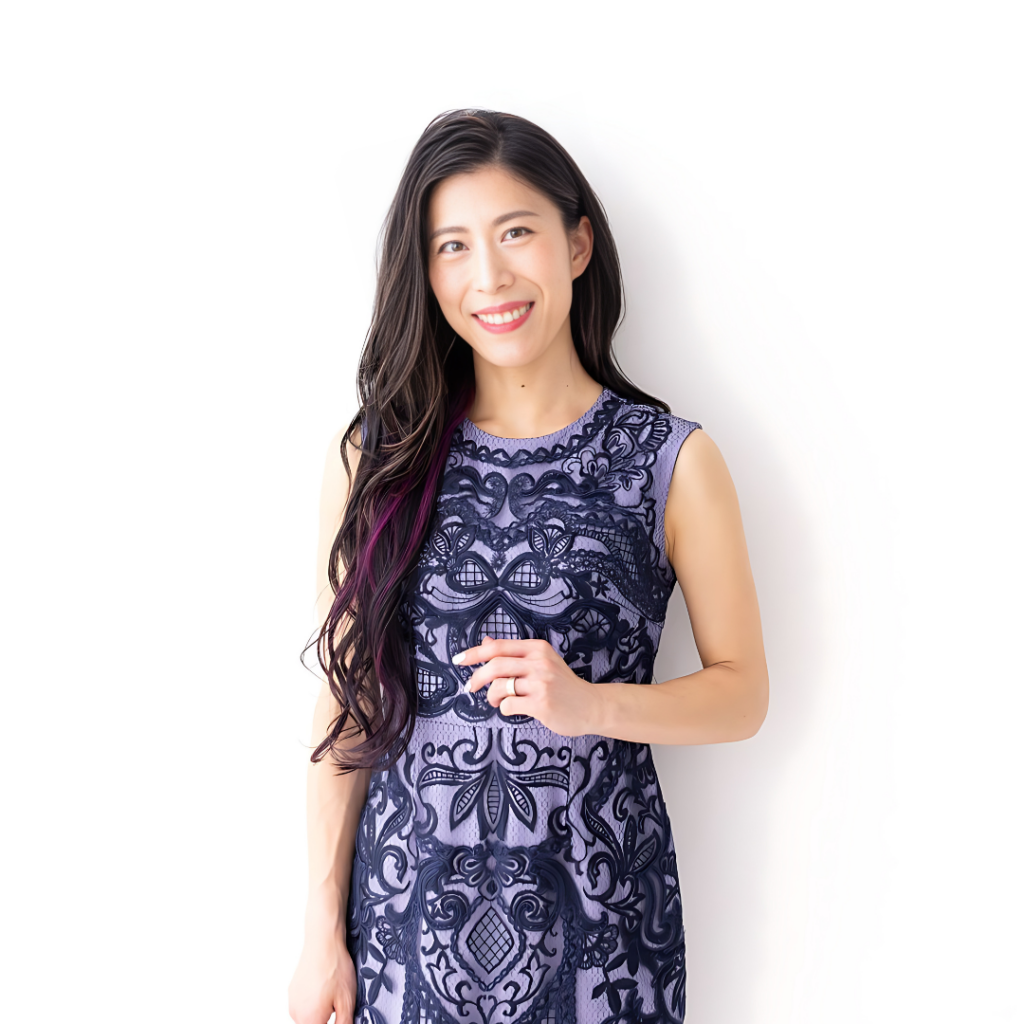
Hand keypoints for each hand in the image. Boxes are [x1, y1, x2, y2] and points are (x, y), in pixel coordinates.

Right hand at [288, 927, 357, 1023]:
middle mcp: (296, 1014)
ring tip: (332, 993)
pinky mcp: (292, 990)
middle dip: (325, 1019)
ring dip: (319, 1013)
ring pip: (307, 1017)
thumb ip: (344, 1023)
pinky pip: (303, 1004)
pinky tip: (324, 987)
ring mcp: (292, 1001)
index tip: (338, 1013)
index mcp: (310, 1020)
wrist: (323, 942)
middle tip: (337, 1004)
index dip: (333, 1023)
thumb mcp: (347, 1000)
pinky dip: (312, 1002)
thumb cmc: (335, 967)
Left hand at [458, 636, 602, 736]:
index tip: (458, 660)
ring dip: (492, 696)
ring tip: (498, 701)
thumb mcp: (541, 661)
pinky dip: (505, 709)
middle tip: (470, 687)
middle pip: (495, 665)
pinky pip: (508, 705)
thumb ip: (513, 653)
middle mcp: (539, 662)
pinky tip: (514, 709)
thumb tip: (486, 642)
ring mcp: (541, 684)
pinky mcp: (542, 704)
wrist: (591, 705)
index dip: (474, 653)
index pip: (498, 647)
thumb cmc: (562, 684)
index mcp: (537, 648)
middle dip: (477, 677)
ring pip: (499, 687)